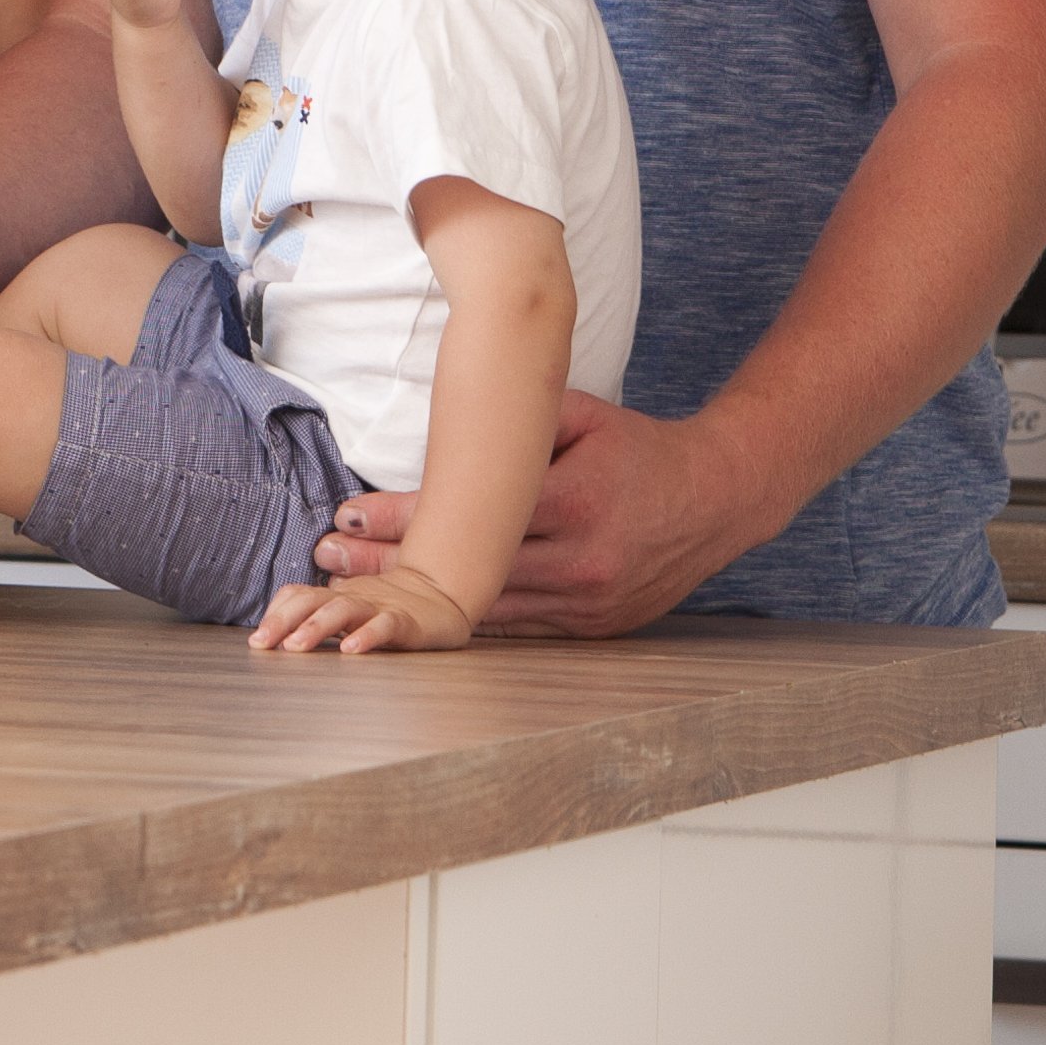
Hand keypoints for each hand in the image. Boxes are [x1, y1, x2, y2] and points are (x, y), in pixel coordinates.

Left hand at [252, 565, 472, 654]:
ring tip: (295, 646)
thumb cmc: (389, 607)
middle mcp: (352, 598)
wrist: (442, 594)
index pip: (298, 596)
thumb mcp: (349, 611)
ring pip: (343, 610)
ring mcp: (378, 607)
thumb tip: (278, 638)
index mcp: (335, 596)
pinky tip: (350, 649)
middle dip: (283, 620)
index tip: (256, 641)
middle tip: (261, 643)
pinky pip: (384, 625)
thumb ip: (318, 618)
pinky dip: (366, 635)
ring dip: (316, 626)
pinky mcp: (405, 621)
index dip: (276, 614)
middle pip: (312, 600)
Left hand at [309, 393, 777, 636]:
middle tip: (325, 560)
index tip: (348, 517)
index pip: (471, 514)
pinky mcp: (593, 628)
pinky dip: (464, 619)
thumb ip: (518, 421)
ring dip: (415, 600)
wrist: (719, 497)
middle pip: (465, 568)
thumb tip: (444, 423)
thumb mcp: (582, 416)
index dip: (405, 517)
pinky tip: (416, 614)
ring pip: (484, 607)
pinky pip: (517, 626)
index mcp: (574, 501)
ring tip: (354, 593)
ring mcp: (587, 604)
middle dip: (389, 566)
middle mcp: (580, 561)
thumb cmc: (639, 448)